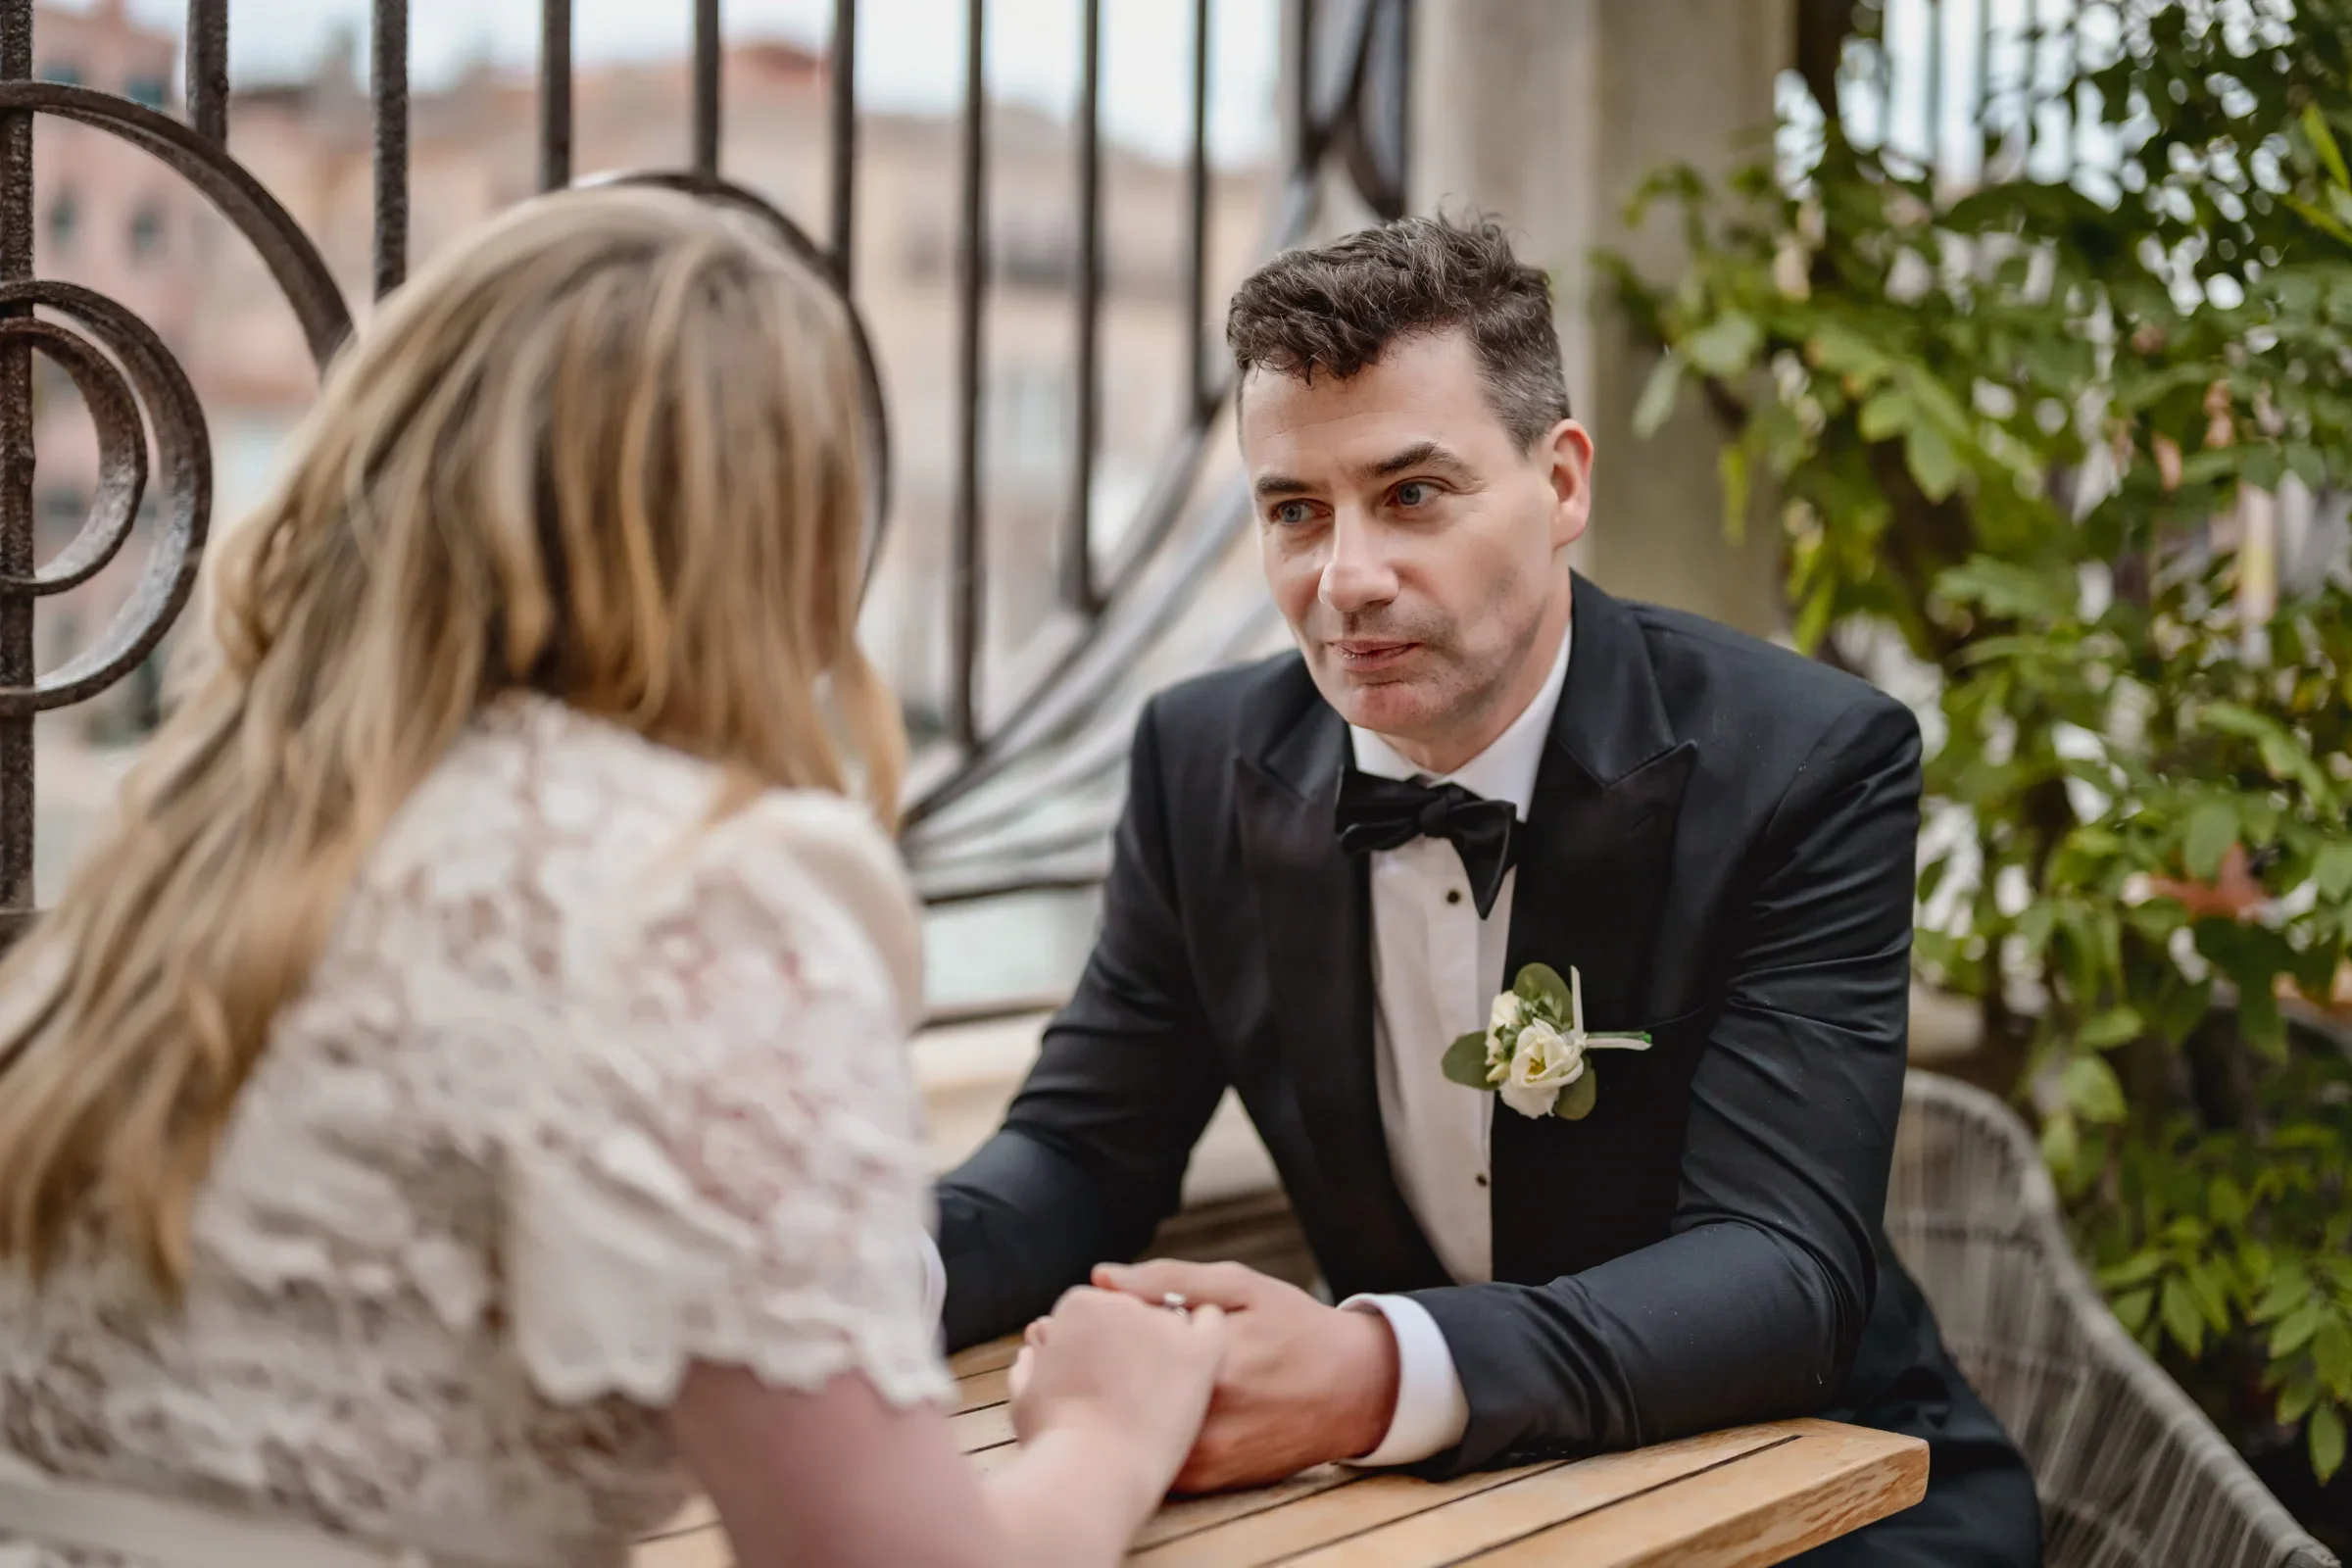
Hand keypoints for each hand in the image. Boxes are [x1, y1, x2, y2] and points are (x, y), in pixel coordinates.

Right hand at [1006, 1286, 1226, 1514]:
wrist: (1096, 1475)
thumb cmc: (1055, 1443)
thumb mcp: (1024, 1398)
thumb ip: (1030, 1365)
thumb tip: (1036, 1349)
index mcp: (1080, 1305)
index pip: (1095, 1309)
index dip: (1095, 1342)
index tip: (1097, 1373)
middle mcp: (1124, 1305)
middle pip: (1133, 1310)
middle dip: (1130, 1339)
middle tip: (1127, 1382)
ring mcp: (1163, 1326)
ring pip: (1171, 1315)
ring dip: (1167, 1338)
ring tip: (1159, 1384)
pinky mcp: (1200, 1351)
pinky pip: (1211, 1322)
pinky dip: (1206, 1331)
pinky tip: (1197, 1357)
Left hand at [1092, 1260, 1399, 1492]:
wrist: (1355, 1390)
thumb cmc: (1295, 1327)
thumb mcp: (1240, 1286)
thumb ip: (1167, 1280)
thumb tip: (1100, 1277)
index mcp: (1209, 1364)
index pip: (1119, 1348)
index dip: (1099, 1331)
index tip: (1099, 1317)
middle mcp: (1207, 1419)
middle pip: (1119, 1395)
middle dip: (1105, 1368)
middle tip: (1108, 1344)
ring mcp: (1208, 1456)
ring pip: (1133, 1431)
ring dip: (1122, 1404)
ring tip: (1133, 1374)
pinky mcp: (1211, 1479)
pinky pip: (1157, 1458)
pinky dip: (1146, 1432)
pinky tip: (1156, 1404)